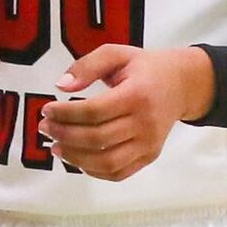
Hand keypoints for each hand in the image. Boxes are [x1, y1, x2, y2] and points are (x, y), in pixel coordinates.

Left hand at [40, 45, 213, 181]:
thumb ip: (87, 65)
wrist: (182, 85)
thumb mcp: (117, 54)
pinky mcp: (150, 156)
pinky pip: (119, 173)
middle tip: (44, 128)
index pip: (95, 111)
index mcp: (137, 94)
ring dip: (75, 158)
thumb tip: (60, 86)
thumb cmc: (144, 68)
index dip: (66, 114)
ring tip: (56, 147)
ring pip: (107, 161)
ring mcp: (149, 144)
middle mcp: (146, 123)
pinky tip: (76, 159)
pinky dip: (93, 171)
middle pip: (98, 138)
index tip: (46, 111)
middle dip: (64, 135)